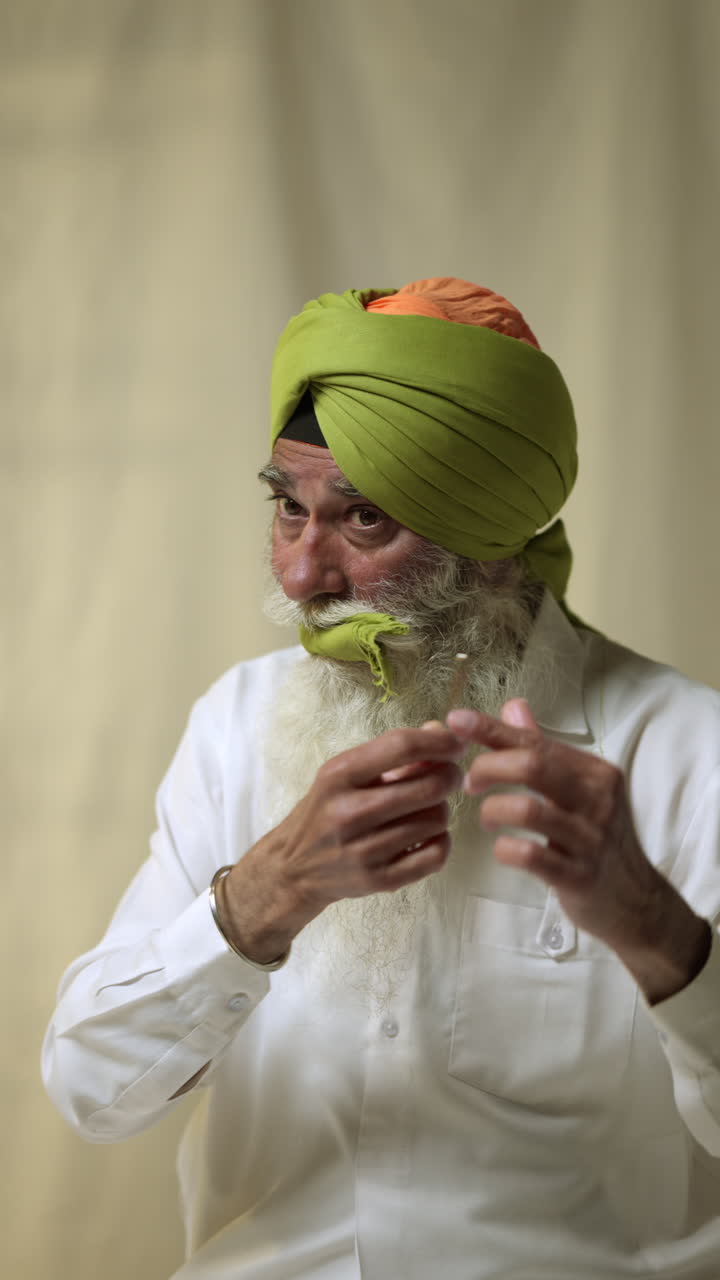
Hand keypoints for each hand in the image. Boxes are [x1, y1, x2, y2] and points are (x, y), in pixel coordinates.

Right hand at [221, 725, 463, 963]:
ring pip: (436, 820)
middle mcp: (349, 812)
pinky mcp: (377, 880)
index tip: (457, 743)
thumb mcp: (346, 774)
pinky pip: (435, 856)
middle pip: (429, 786)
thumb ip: (391, 753)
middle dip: (449, 777)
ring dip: (441, 811)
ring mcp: (363, 850)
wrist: (292, 867)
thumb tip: (438, 731)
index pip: (401, 746)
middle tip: (448, 778)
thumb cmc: (326, 810)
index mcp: (339, 775)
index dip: (439, 741)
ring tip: (426, 809)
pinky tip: (428, 836)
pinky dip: (441, 842)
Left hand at [447, 699, 710, 1002]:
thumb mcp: (580, 790)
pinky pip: (531, 856)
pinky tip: (502, 849)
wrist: (636, 902)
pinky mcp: (578, 876)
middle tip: (470, 783)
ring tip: (486, 819)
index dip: (492, 729)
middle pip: (532, 765)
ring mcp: (590, 840)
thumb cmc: (597, 840)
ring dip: (493, 810)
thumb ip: (544, 749)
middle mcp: (598, 800)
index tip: (456, 720)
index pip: (536, 741)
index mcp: (596, 773)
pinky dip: (506, 849)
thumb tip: (513, 707)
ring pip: (528, 809)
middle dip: (488, 768)